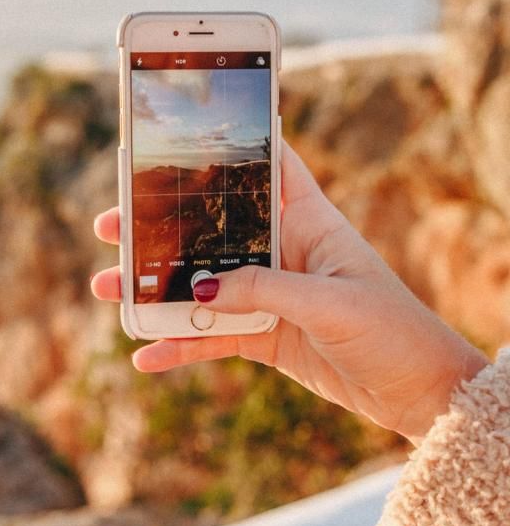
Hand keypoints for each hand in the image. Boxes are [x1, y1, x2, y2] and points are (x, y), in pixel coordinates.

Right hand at [92, 141, 487, 444]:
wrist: (417, 392)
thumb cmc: (390, 329)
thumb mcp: (328, 302)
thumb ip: (263, 291)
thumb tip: (197, 290)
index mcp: (310, 222)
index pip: (270, 168)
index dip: (233, 147)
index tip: (182, 134)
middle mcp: (284, 253)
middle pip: (214, 228)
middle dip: (163, 226)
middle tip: (113, 224)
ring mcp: (271, 296)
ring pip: (202, 285)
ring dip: (155, 287)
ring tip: (108, 288)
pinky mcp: (266, 337)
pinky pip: (213, 338)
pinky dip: (180, 347)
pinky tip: (145, 356)